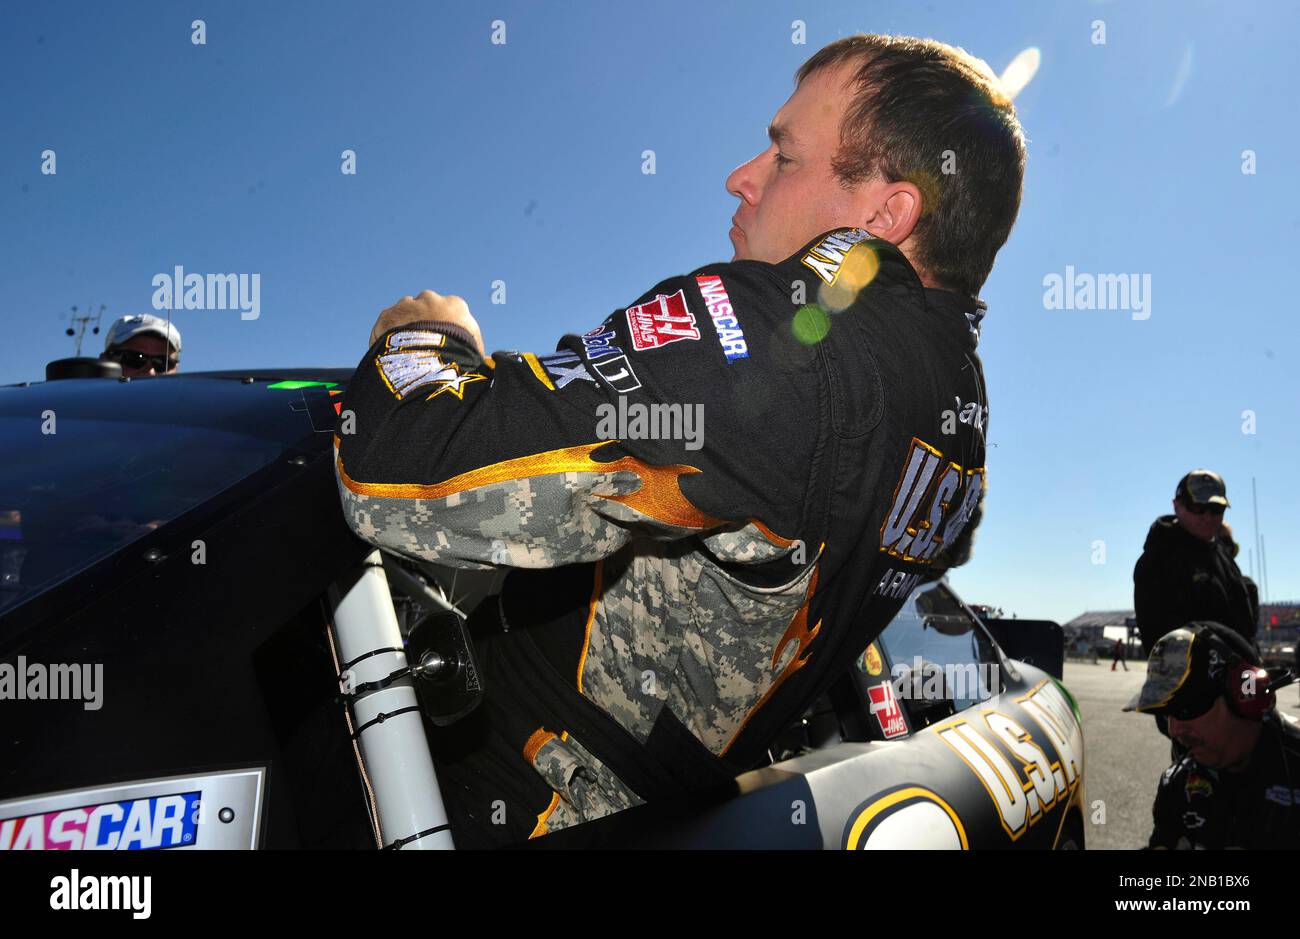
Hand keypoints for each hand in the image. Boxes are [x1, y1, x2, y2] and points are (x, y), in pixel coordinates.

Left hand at [369, 290, 484, 354]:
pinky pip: (385, 325)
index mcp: (456, 306)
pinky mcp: (388, 315)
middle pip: (426, 307)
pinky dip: (386, 337)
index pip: (451, 312)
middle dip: (423, 323)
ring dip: (403, 328)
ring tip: (404, 352)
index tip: (443, 343)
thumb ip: (475, 350)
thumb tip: (485, 364)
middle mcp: (432, 299)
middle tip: (422, 347)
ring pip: (404, 313)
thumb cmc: (460, 359)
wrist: (430, 361)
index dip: (446, 328)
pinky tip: (390, 355)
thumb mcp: (477, 353)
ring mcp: (408, 305)